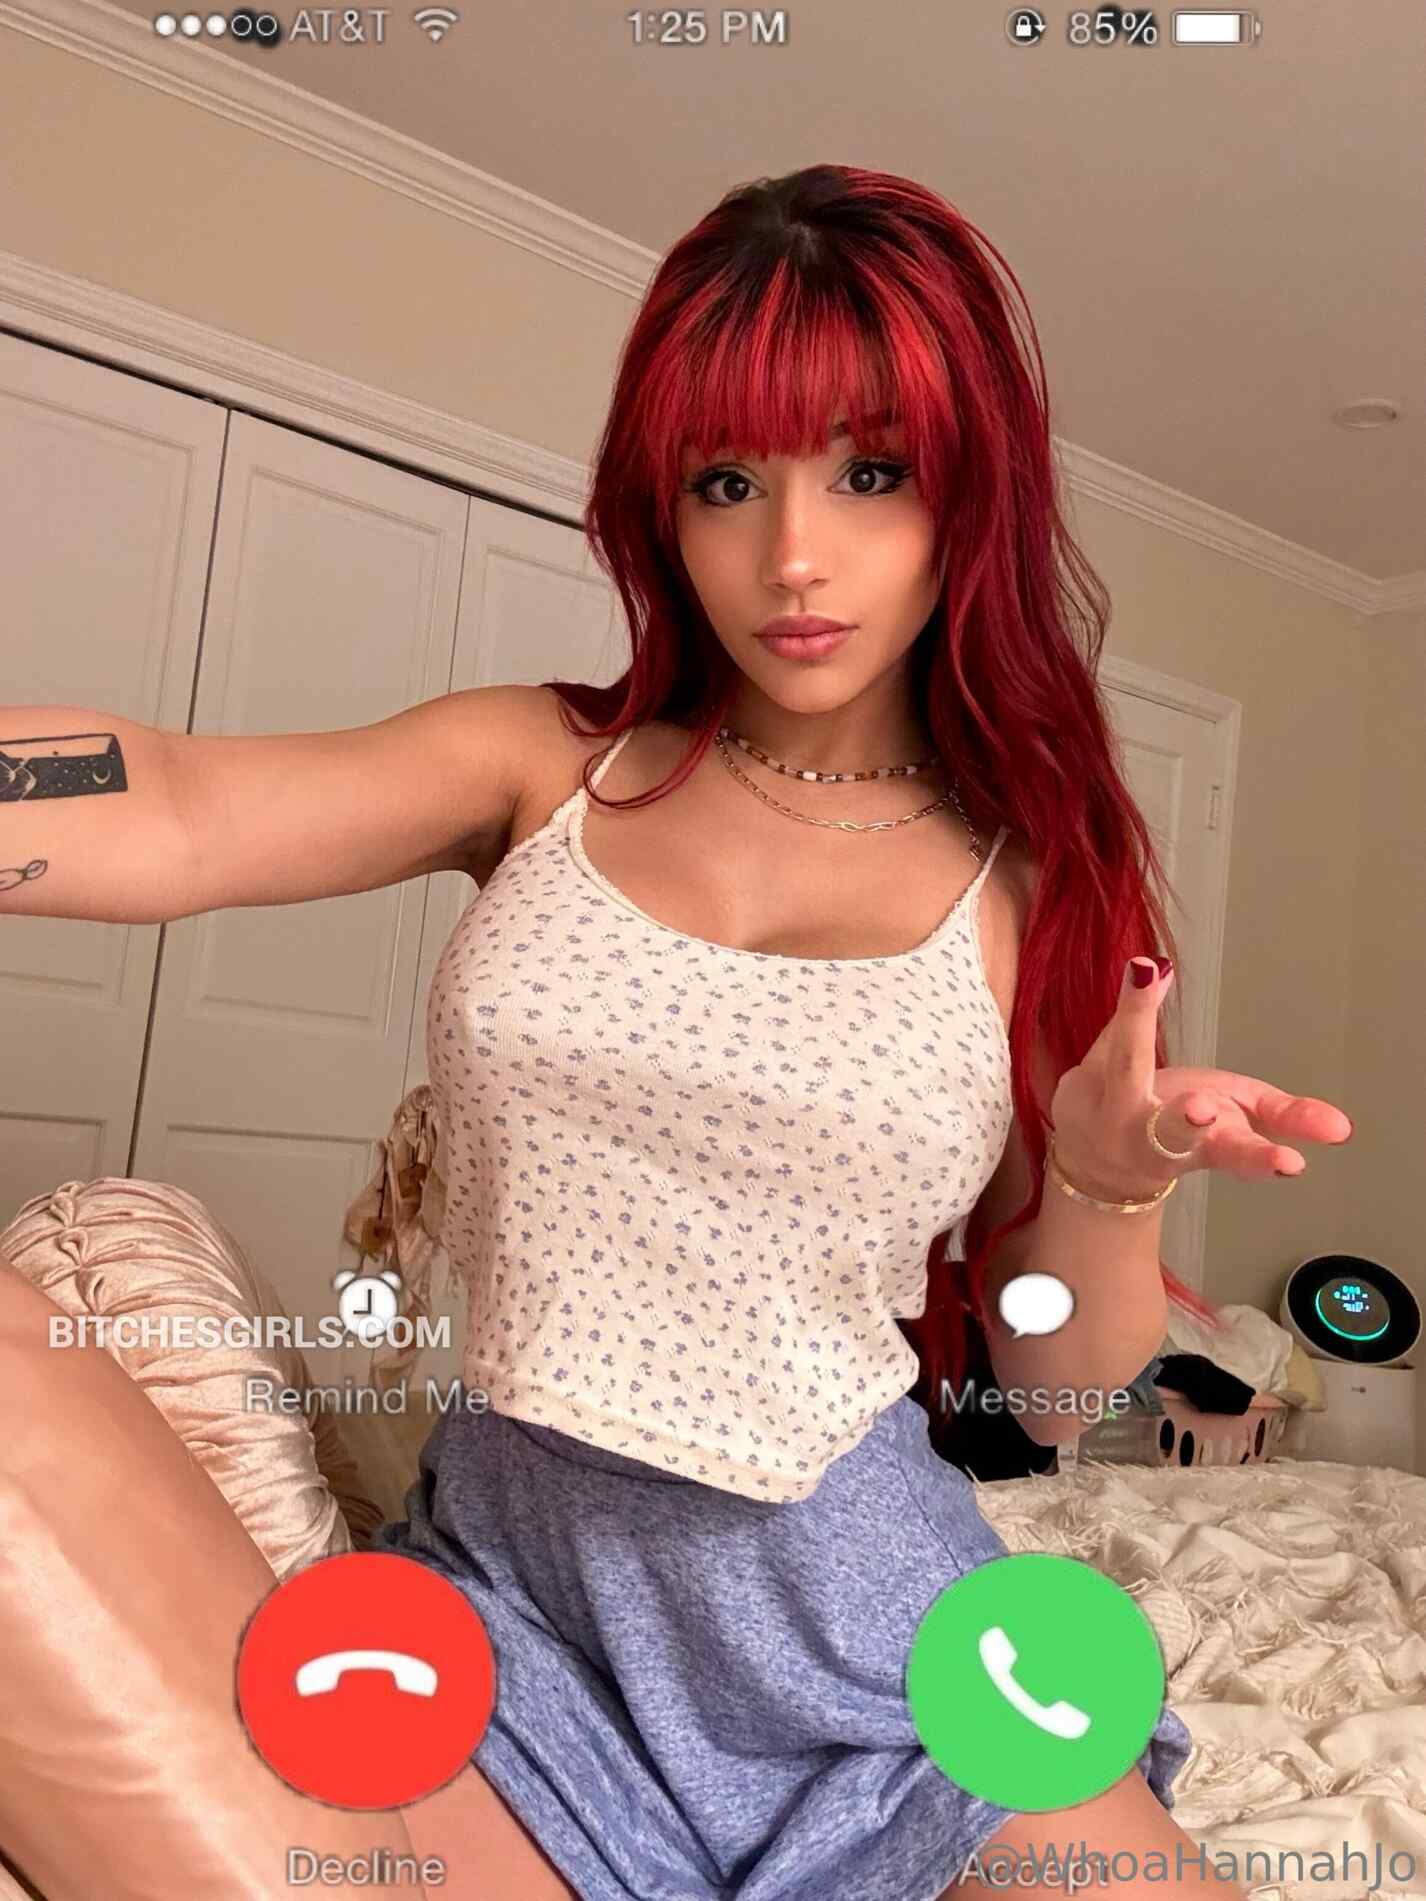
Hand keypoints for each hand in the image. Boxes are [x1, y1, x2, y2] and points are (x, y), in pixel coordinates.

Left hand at [1049, 956, 1353, 1201]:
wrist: (1099, 1162)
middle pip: (1171, 1131)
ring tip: (1146, 977)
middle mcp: (1154, 1141)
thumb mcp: (1238, 1122)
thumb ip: (1287, 1118)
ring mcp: (1109, 1114)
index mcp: (1204, 1149)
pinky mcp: (1075, 1089)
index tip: (1290, 1164)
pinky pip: (1109, 1040)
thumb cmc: (1178, 1129)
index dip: (1261, 1160)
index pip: (1237, 1157)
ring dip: (1137, 1025)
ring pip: (1125, 1070)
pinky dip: (1131, 1006)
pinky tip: (1143, 973)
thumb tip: (1342, 1127)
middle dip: (1187, 1121)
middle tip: (1204, 1106)